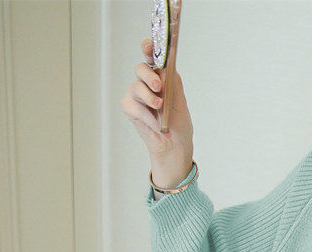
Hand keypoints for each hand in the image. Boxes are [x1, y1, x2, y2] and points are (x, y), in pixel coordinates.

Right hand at [121, 38, 193, 162]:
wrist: (174, 145)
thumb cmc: (178, 123)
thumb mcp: (180, 102)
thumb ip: (173, 84)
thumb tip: (166, 68)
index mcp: (161, 76)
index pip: (152, 57)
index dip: (148, 48)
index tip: (149, 45)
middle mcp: (146, 82)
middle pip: (141, 68)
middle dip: (149, 76)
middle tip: (158, 87)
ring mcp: (136, 94)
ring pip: (136, 87)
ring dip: (150, 99)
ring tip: (160, 109)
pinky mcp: (130, 107)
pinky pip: (134, 106)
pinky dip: (146, 115)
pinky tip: (155, 124)